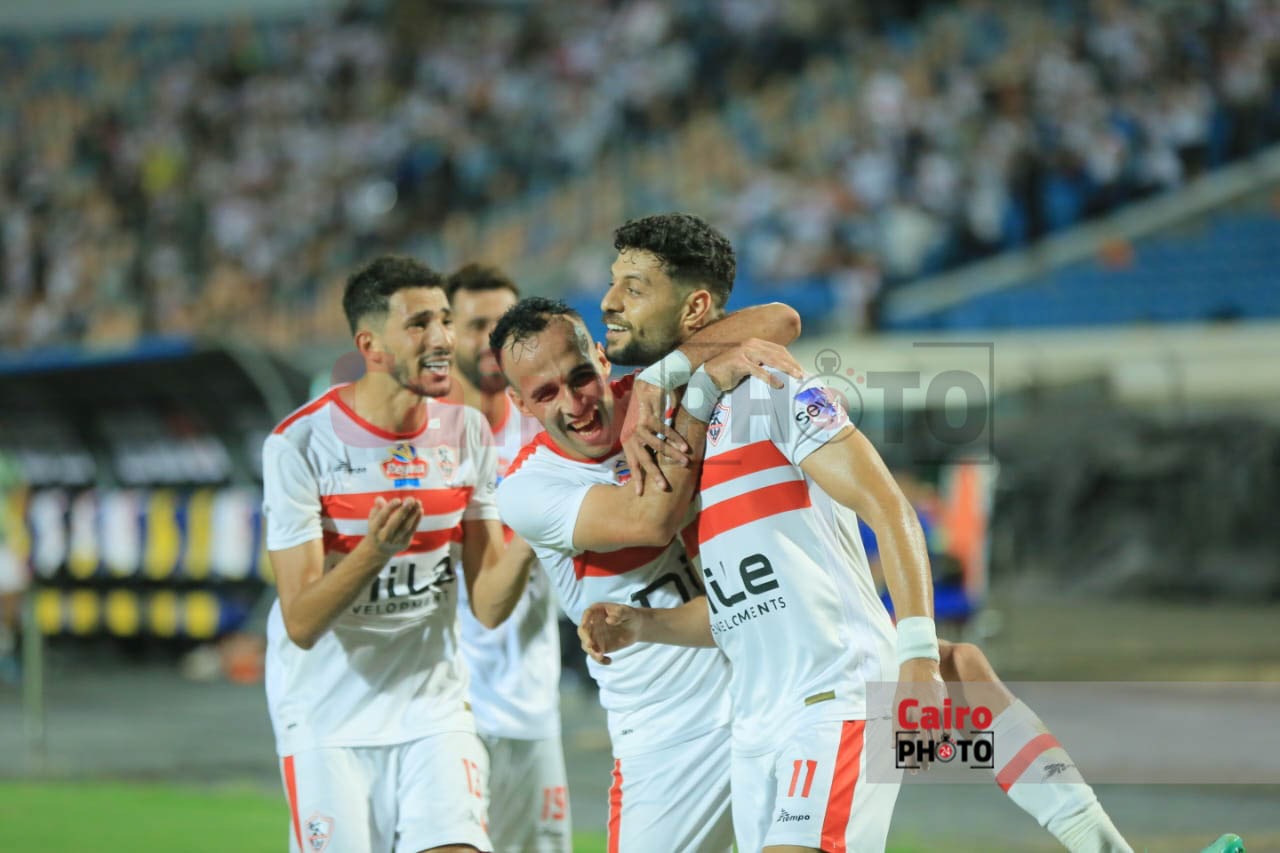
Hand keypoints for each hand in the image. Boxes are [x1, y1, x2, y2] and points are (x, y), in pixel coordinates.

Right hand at [366, 496, 422, 556]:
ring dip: (413, 514)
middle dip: (403, 510)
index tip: (398, 500)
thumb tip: (380, 499)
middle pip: (394, 523)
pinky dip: (417, 520)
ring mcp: (395, 541)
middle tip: (411, 499)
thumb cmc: (378, 527)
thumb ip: (377, 507)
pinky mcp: (404, 543)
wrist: (379, 550)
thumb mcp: (373, 518)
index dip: (390, 508)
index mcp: (374, 528)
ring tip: (418, 502)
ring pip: (405, 527)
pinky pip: (412, 530)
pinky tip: (420, 510)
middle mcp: (384, 536)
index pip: (382, 517)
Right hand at [578, 602, 644, 664]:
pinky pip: (596, 654)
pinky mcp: (600, 647)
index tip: (584, 625)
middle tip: (590, 644)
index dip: (584, 619)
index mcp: (597, 611)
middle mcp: (592, 624)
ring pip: (587, 645)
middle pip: (583, 631)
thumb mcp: (628, 612)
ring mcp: (595, 636)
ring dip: (592, 652)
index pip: (588, 613)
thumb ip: (619, 613)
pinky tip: (609, 661)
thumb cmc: (630, 615)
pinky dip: (600, 660)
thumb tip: (608, 620)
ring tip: (601, 657)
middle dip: (585, 638)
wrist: (636, 628)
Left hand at [621, 380, 689, 495]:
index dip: (636, 477)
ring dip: (671, 455)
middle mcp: (631, 434)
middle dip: (654, 474)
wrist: (645, 384)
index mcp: (627, 440)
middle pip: (643, 458)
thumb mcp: (640, 429)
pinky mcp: (649, 415)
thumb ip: (644, 444)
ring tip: (685, 463)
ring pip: (656, 445)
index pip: (632, 463)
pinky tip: (685, 446)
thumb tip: (652, 462)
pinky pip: (664, 430)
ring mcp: (639, 424)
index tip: (640, 493)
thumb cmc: (645, 410)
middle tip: (664, 487)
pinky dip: (675, 438)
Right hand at [703, 338, 803, 391]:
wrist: (709, 375)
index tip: (800, 370)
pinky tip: (778, 384)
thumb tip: (780, 373)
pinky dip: (769, 377)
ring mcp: (744, 351)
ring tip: (795, 377)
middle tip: (802, 375)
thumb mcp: (750, 366)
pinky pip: (757, 370)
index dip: (791, 360)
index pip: (778, 350)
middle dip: (791, 364)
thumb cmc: (731, 372)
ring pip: (770, 359)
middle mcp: (751, 344)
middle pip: (777, 353)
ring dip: (785, 368)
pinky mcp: (738, 361)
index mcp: (756, 343)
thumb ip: (762, 365)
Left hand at [893, 657, 947, 772]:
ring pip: (934, 738)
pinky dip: (944, 738)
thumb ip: (895, 727)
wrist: (919, 667)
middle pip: (922, 744)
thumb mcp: (896, 705)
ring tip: (931, 762)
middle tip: (923, 770)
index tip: (912, 770)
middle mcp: (918, 716)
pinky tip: (943, 745)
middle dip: (922, 759)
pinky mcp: (942, 707)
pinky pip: (945, 728)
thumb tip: (894, 747)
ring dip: (933, 752)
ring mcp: (932, 712)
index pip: (907, 743)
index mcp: (905, 715)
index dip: (909, 758)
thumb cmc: (905, 688)